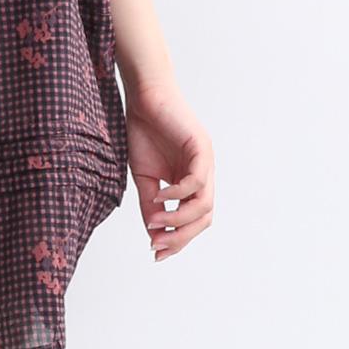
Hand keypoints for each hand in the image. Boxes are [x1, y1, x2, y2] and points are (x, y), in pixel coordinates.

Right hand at [124, 78, 214, 260]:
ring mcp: (206, 161)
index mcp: (192, 182)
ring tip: (156, 221)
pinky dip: (179, 193)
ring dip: (180, 218)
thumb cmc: (143, 130)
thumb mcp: (143, 175)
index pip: (193, 220)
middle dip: (181, 236)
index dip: (178, 239)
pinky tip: (161, 195)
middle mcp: (204, 174)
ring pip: (204, 204)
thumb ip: (150, 202)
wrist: (143, 96)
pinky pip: (196, 181)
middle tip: (157, 244)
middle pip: (204, 218)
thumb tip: (153, 234)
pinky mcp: (201, 147)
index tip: (156, 252)